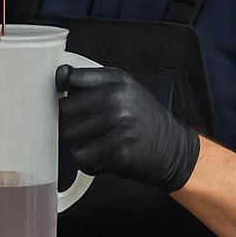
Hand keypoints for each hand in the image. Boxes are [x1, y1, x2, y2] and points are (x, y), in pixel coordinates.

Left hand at [56, 65, 199, 191]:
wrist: (174, 149)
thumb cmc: (145, 118)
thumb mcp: (126, 88)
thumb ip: (94, 80)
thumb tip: (61, 76)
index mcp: (118, 83)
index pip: (72, 80)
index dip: (65, 90)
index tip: (71, 98)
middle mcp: (119, 102)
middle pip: (66, 111)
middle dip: (72, 120)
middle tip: (91, 126)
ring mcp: (119, 127)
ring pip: (70, 136)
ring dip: (80, 141)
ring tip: (100, 141)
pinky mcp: (118, 153)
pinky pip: (82, 158)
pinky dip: (89, 161)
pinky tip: (104, 155)